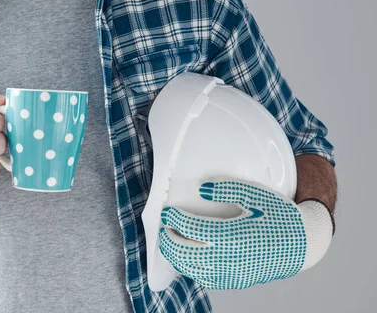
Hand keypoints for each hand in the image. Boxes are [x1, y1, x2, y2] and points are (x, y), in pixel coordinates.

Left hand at [157, 178, 332, 289]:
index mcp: (233, 235)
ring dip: (177, 256)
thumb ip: (227, 188)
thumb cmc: (281, 216)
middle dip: (168, 240)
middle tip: (164, 228)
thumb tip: (201, 188)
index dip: (174, 219)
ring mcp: (233, 273)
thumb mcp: (257, 195)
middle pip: (184, 253)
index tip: (167, 212)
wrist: (305, 244)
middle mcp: (230, 258)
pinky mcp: (237, 281)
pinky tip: (190, 255)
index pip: (191, 229)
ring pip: (192, 269)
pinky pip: (206, 278)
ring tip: (172, 241)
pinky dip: (192, 268)